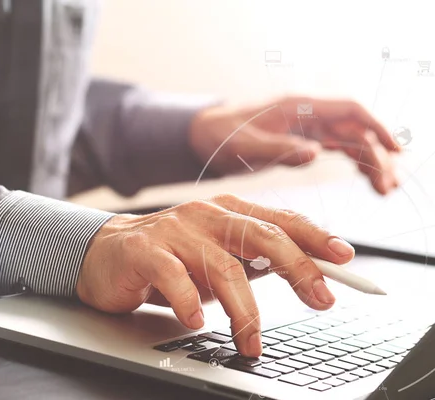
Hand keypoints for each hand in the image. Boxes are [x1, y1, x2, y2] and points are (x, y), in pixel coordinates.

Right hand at [76, 195, 354, 356]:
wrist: (107, 253)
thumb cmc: (169, 257)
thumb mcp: (218, 257)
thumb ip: (253, 261)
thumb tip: (306, 275)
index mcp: (226, 212)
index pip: (278, 220)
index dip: (314, 237)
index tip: (344, 260)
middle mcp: (203, 214)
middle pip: (259, 236)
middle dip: (297, 268)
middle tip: (320, 298)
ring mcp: (174, 229)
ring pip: (222, 266)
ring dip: (244, 311)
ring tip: (251, 340)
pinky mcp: (145, 249)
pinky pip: (174, 276)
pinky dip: (190, 302)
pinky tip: (197, 321)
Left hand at [189, 97, 399, 193]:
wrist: (204, 136)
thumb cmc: (221, 135)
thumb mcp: (245, 146)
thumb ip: (278, 149)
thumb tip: (315, 154)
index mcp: (298, 107)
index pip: (349, 110)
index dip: (375, 127)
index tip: (394, 150)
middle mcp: (307, 114)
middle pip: (354, 129)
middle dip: (376, 154)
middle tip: (388, 185)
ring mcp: (306, 127)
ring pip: (349, 140)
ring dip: (369, 161)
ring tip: (385, 189)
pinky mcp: (301, 140)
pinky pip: (336, 148)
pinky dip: (353, 163)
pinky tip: (366, 178)